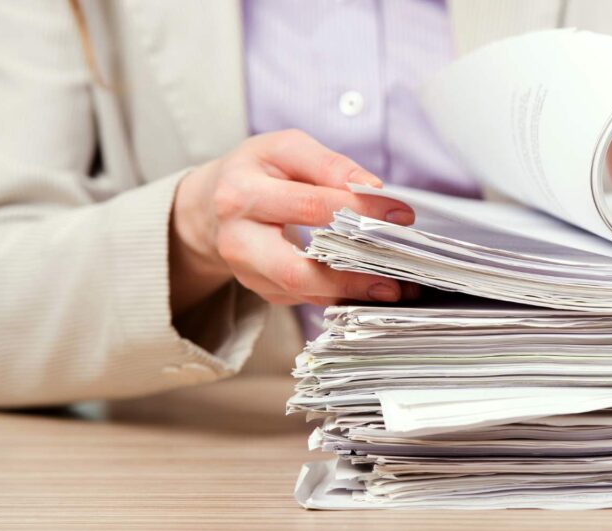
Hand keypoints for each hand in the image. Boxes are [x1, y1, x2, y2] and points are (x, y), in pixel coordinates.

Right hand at [169, 129, 417, 314]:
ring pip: (302, 292)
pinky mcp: (260, 290)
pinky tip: (371, 290)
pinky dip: (341, 296)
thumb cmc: (258, 171)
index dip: (358, 211)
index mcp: (242, 194)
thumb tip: (371, 188)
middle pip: (296, 269)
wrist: (211, 205)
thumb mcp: (286, 150)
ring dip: (351, 294)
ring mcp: (247, 272)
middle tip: (395, 277)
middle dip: (351, 276)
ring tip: (393, 289)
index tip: (400, 214)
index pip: (310, 205)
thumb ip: (329, 165)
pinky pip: (305, 298)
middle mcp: (237, 240)